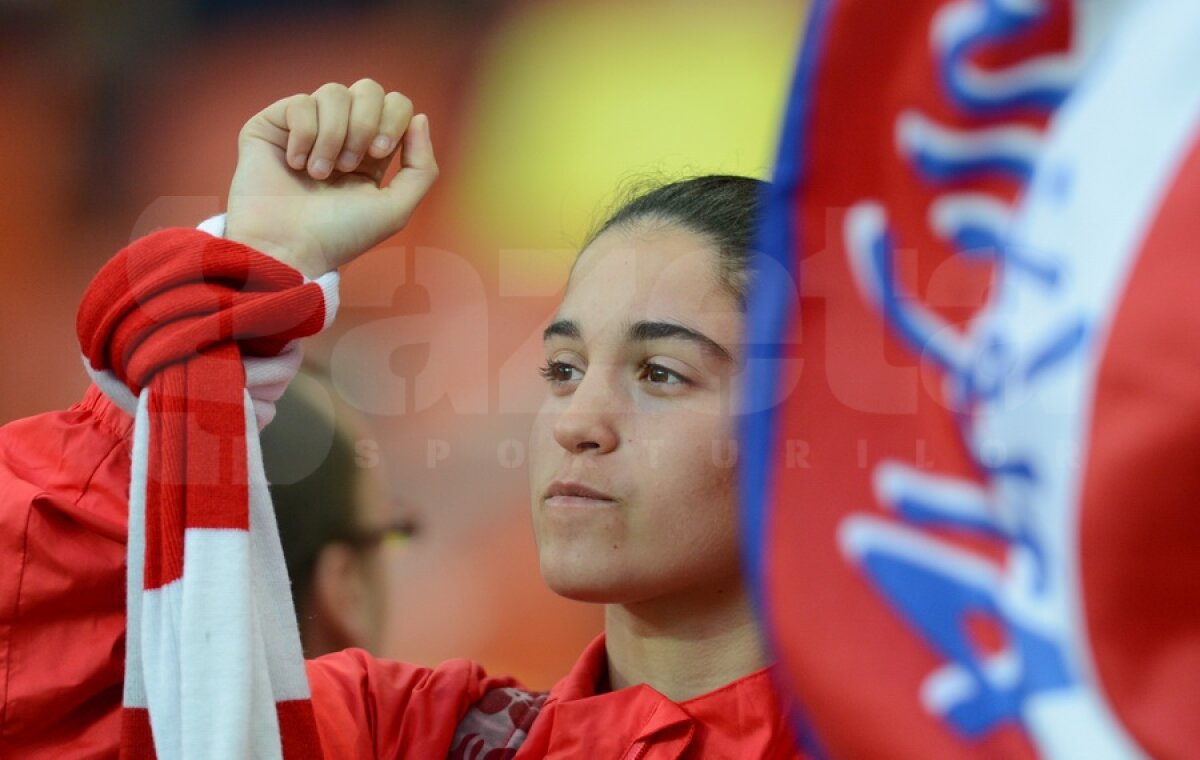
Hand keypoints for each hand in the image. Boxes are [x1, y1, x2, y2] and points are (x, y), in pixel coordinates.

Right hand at [225, 79, 437, 277]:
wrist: (286, 247)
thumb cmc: (339, 235)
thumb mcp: (395, 209)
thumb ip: (421, 168)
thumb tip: (420, 118)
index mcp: (372, 152)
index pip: (396, 105)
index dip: (393, 120)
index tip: (379, 152)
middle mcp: (341, 134)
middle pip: (368, 89)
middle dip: (365, 123)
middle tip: (350, 164)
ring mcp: (307, 127)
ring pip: (334, 92)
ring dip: (333, 136)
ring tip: (319, 174)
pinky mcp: (273, 124)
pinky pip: (300, 103)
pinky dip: (303, 135)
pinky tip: (294, 165)